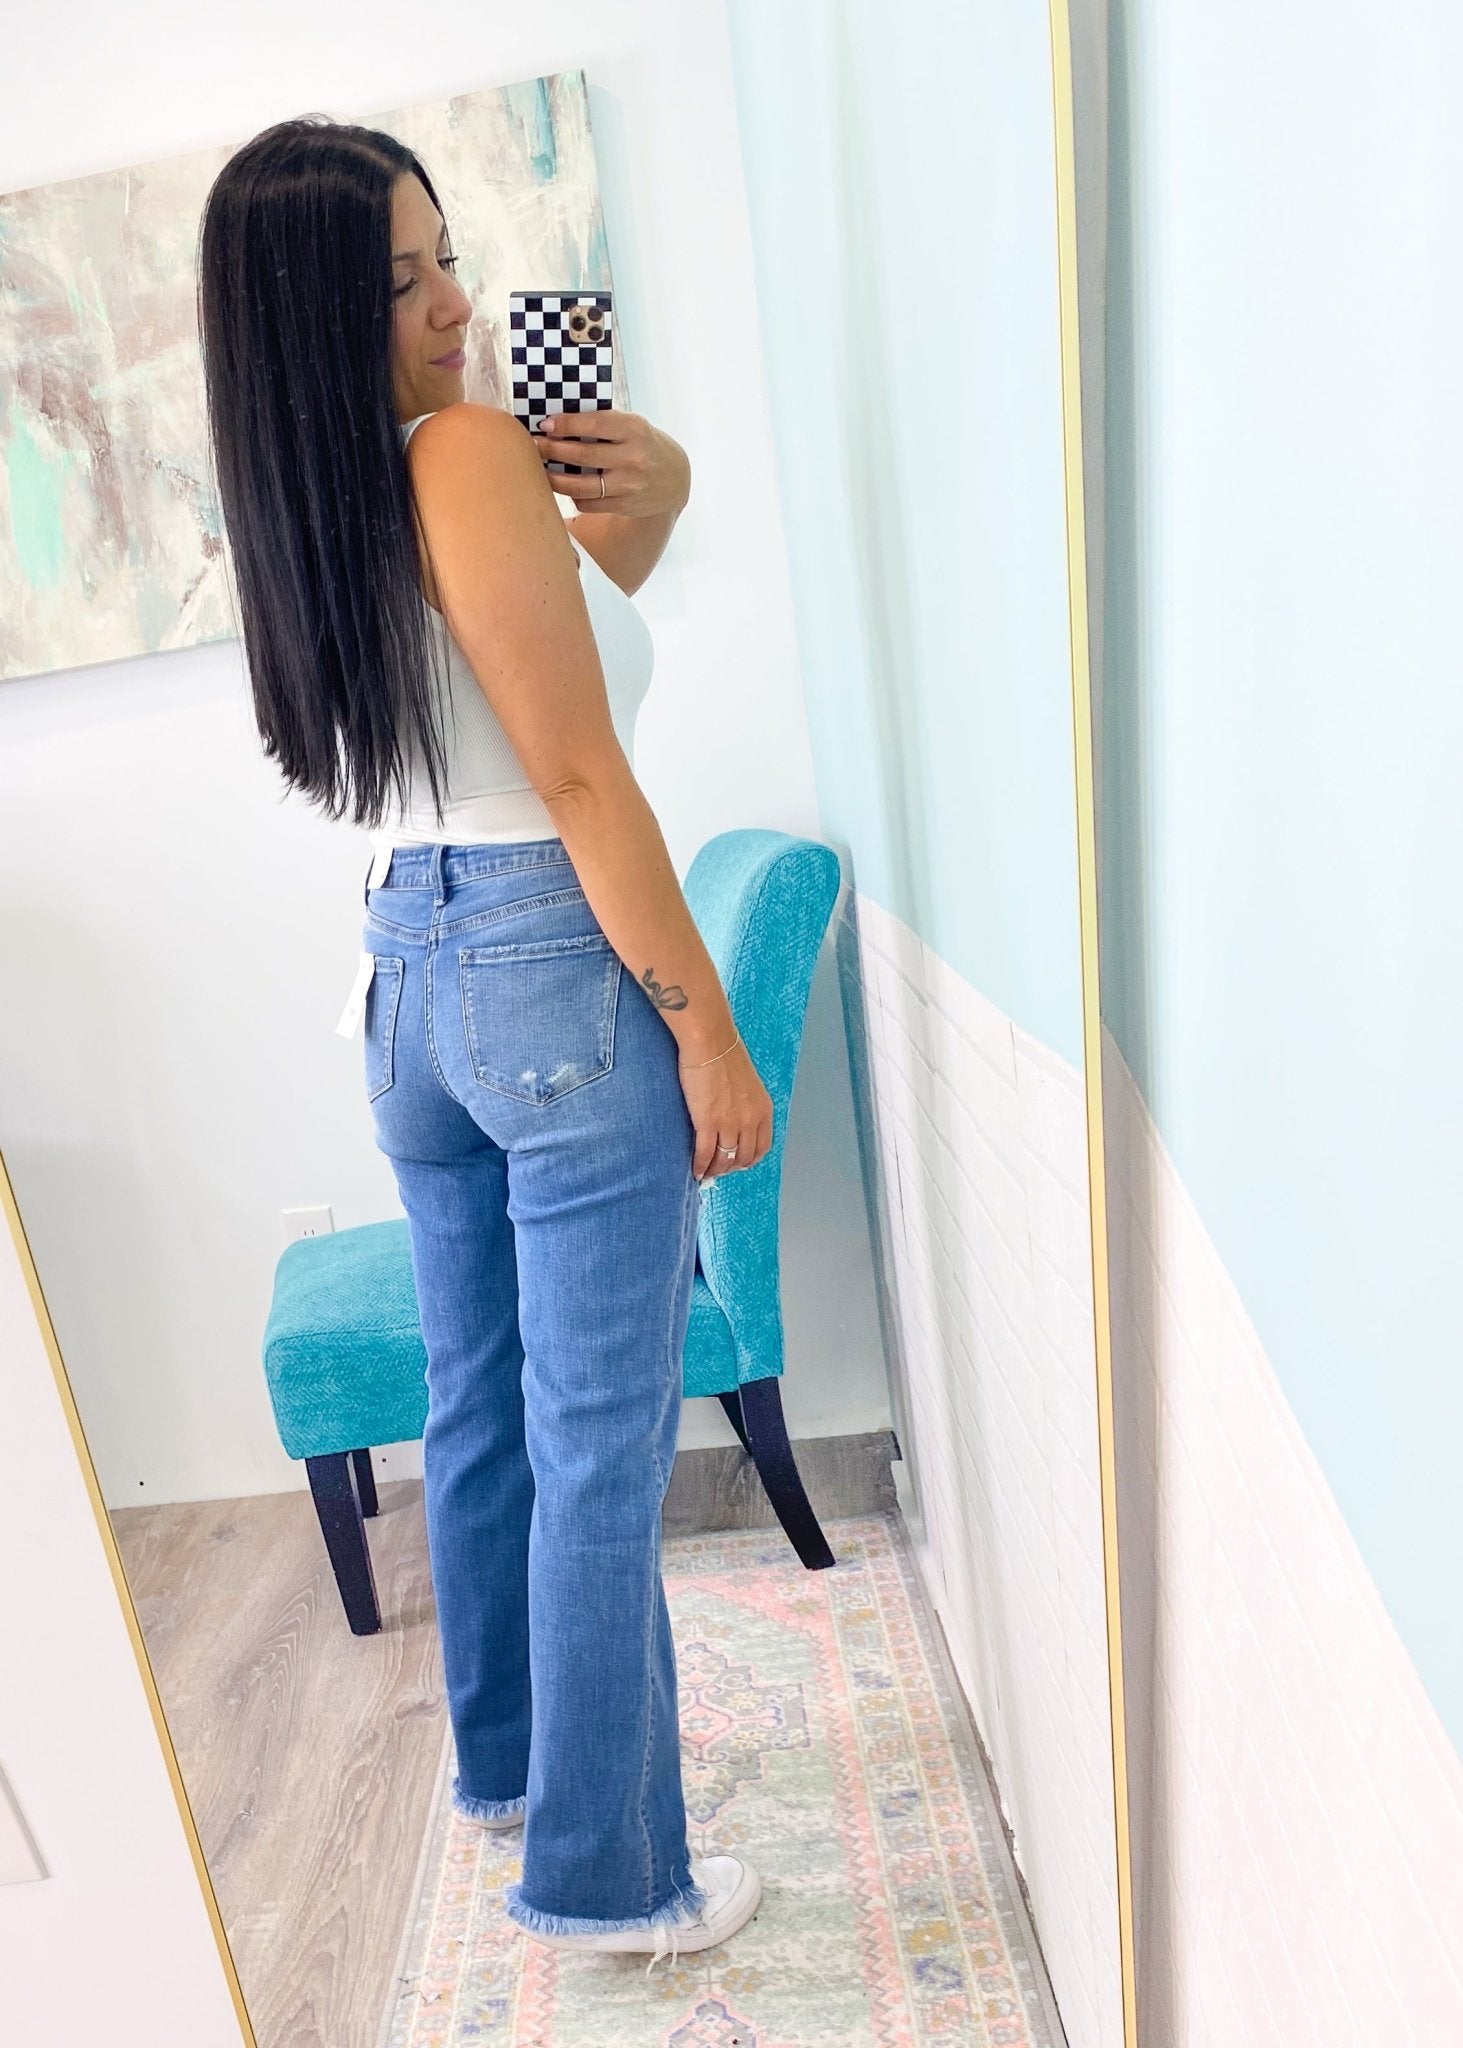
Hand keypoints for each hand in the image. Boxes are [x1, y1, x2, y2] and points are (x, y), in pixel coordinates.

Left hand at [534, 408, 690, 517]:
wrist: (675, 480)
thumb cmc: (644, 445)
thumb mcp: (633, 426)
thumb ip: (604, 423)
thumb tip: (558, 422)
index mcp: (635, 430)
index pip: (594, 425)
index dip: (565, 425)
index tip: (545, 424)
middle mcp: (633, 458)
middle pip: (582, 455)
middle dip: (551, 449)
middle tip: (532, 444)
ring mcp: (629, 485)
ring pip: (580, 485)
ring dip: (553, 478)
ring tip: (539, 469)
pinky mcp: (624, 506)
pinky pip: (587, 502)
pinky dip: (572, 494)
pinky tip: (563, 486)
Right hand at [678, 1038, 773, 1182]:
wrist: (710, 1042)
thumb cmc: (724, 1054)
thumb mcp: (747, 1083)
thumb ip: (745, 1103)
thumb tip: (734, 1116)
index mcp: (763, 1110)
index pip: (762, 1146)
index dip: (749, 1159)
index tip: (737, 1162)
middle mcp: (750, 1120)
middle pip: (743, 1157)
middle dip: (730, 1168)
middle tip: (717, 1170)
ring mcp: (730, 1123)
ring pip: (725, 1159)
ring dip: (714, 1170)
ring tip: (705, 1173)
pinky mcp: (709, 1123)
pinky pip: (705, 1154)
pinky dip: (700, 1166)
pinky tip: (694, 1170)